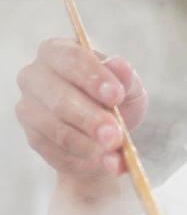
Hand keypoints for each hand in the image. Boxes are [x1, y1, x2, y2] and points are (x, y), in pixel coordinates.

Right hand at [16, 37, 147, 179]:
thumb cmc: (116, 104)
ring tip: (114, 156)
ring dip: (88, 143)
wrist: (105, 140)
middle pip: (60, 97)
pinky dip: (83, 157)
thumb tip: (119, 65)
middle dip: (91, 119)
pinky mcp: (32, 137)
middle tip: (116, 137)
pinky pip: (55, 149)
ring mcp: (29, 107)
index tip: (116, 96)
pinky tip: (103, 162)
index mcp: (58, 51)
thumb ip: (126, 79)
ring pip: (56, 127)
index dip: (94, 77)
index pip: (72, 58)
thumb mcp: (129, 89)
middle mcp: (35, 76)